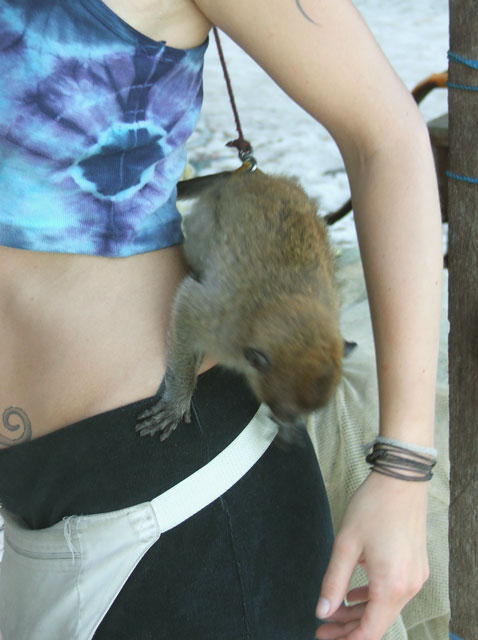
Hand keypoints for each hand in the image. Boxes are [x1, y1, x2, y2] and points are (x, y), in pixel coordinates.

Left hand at [315, 471, 429, 639]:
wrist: (401, 480)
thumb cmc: (373, 507)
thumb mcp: (346, 545)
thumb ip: (333, 581)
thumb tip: (323, 611)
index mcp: (391, 585)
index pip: (370, 631)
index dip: (346, 639)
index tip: (324, 637)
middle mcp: (409, 586)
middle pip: (378, 623)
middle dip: (349, 628)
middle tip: (323, 628)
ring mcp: (415, 576)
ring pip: (386, 608)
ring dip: (360, 612)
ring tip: (334, 611)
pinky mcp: (416, 565)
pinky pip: (394, 591)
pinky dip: (373, 597)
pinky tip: (354, 593)